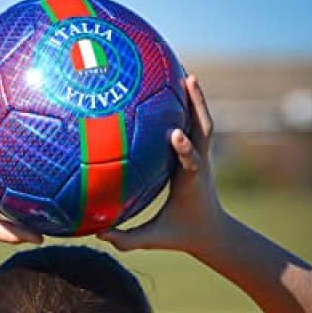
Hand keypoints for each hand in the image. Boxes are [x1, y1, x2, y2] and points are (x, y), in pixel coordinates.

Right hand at [99, 75, 226, 254]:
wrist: (212, 231)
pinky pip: (196, 125)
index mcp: (191, 183)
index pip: (191, 162)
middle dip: (197, 106)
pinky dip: (190, 107)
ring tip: (186, 74)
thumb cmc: (181, 234)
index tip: (175, 134)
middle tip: (188, 80)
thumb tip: (99, 235)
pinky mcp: (200, 153)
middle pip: (203, 130)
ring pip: (203, 123)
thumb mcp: (154, 239)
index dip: (184, 148)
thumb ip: (128, 239)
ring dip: (196, 99)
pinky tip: (178, 89)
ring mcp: (203, 156)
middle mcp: (200, 165)